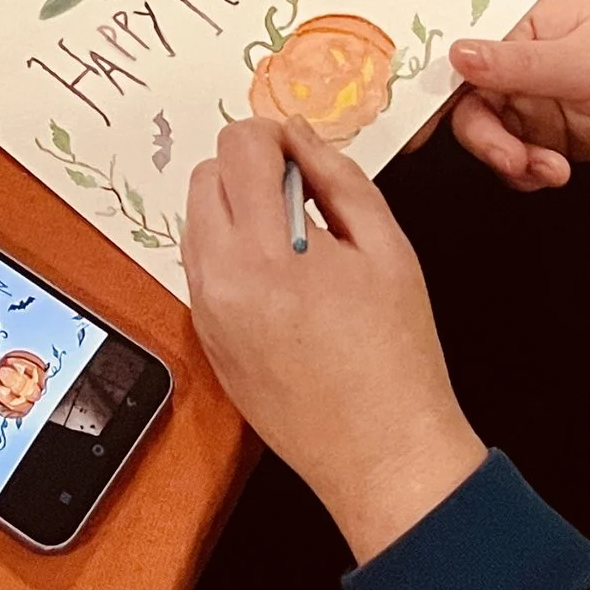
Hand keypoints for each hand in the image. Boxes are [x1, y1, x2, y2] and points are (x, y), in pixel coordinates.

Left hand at [184, 119, 482, 564]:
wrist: (381, 452)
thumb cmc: (395, 355)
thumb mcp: (386, 248)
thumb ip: (338, 179)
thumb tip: (301, 138)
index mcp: (265, 252)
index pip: (237, 148)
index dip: (273, 137)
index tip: (300, 156)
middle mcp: (219, 278)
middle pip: (202, 176)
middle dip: (247, 170)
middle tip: (299, 197)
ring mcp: (206, 311)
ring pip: (194, 221)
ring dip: (234, 210)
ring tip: (293, 242)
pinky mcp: (205, 338)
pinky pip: (199, 267)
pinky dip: (230, 252)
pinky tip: (281, 278)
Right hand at [447, 0, 589, 193]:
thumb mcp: (586, 57)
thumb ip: (516, 63)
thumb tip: (456, 55)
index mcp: (525, 25)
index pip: (461, 52)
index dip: (433, 86)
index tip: (416, 123)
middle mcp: (525, 62)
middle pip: (469, 104)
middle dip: (483, 137)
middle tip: (511, 157)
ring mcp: (542, 101)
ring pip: (493, 136)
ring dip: (509, 159)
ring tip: (547, 168)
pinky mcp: (560, 136)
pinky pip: (521, 159)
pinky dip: (528, 173)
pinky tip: (553, 172)